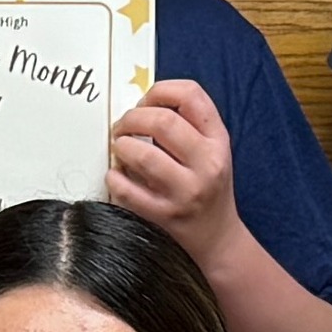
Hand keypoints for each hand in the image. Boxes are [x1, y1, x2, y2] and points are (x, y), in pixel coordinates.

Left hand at [107, 81, 238, 271]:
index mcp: (218, 142)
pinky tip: (116, 175)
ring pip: (142, 155)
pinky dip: (113, 177)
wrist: (217, 240)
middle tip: (122, 126)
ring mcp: (185, 192)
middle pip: (162, 121)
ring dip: (121, 146)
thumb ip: (188, 124)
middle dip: (132, 117)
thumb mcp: (212, 151)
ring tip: (120, 149)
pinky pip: (126, 189)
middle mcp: (206, 164)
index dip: (159, 91)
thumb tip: (143, 103)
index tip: (145, 102)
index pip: (191, 95)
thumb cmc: (207, 189)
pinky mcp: (163, 216)